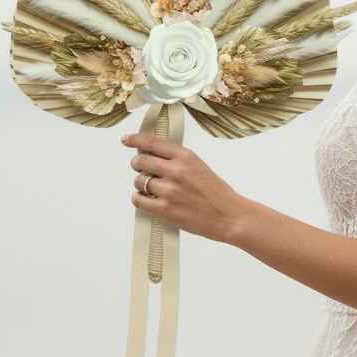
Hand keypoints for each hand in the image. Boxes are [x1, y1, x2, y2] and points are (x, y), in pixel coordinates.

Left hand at [121, 132, 246, 243]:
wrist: (230, 216)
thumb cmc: (217, 194)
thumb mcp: (200, 167)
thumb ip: (178, 160)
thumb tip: (152, 155)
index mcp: (186, 156)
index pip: (152, 142)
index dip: (135, 140)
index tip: (126, 140)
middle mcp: (176, 170)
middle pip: (140, 161)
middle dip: (138, 165)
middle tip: (143, 171)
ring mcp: (169, 190)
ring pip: (138, 181)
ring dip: (141, 185)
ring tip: (154, 190)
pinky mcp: (165, 209)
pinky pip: (138, 199)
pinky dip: (140, 199)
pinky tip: (149, 200)